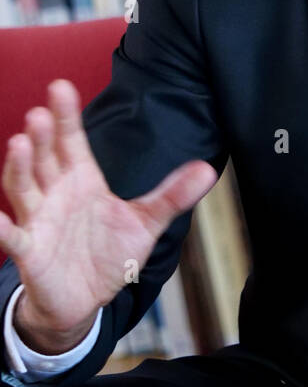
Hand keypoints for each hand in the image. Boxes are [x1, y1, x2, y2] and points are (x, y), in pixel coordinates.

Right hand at [0, 79, 216, 349]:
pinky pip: (11, 236)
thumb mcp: (146, 223)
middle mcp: (55, 193)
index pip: (72, 141)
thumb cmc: (110, 254)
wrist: (87, 299)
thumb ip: (172, 196)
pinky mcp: (29, 250)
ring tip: (19, 142)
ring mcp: (38, 219)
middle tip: (40, 113)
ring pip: (24, 187)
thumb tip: (207, 169)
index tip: (61, 87)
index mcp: (82, 179)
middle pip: (45, 157)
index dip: (66, 116)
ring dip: (19, 166)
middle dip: (42, 136)